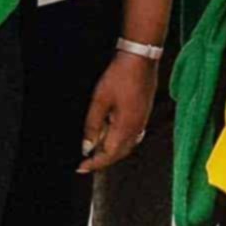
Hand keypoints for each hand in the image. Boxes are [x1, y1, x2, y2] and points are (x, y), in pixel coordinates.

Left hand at [77, 51, 158, 173]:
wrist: (140, 58)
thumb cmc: (120, 77)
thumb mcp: (99, 100)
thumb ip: (92, 126)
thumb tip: (87, 147)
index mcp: (125, 127)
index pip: (109, 155)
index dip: (94, 163)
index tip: (81, 167)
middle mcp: (137, 128)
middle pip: (119, 154)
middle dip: (103, 160)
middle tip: (88, 161)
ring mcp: (143, 121)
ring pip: (127, 145)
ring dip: (112, 151)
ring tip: (97, 148)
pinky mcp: (144, 113)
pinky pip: (133, 135)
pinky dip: (121, 140)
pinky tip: (112, 133)